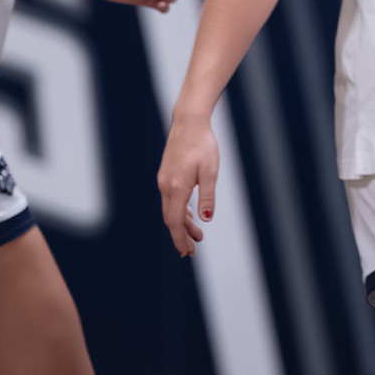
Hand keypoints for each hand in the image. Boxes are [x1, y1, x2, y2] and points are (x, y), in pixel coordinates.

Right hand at [157, 108, 219, 256]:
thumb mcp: (210, 171)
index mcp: (176, 187)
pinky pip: (171, 199)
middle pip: (170, 218)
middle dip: (181, 236)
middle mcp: (165, 186)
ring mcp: (164, 180)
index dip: (180, 238)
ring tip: (197, 235)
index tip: (187, 252)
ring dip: (182, 223)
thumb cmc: (203, 145)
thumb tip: (206, 219)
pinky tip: (190, 214)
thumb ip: (207, 196)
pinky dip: (179, 210)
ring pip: (170, 209)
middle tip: (192, 251)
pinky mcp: (166, 175)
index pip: (174, 221)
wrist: (189, 122)